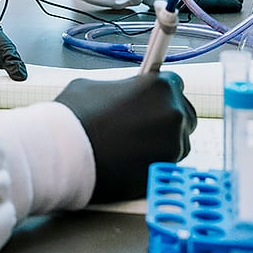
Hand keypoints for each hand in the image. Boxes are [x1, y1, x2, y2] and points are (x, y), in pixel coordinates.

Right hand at [54, 71, 196, 203]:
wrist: (70, 154)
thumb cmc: (77, 117)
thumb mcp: (94, 86)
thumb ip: (119, 88)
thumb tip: (121, 94)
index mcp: (159, 86)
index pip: (174, 84)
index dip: (158, 92)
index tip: (149, 98)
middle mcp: (173, 114)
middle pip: (182, 112)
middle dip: (164, 115)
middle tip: (139, 121)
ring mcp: (174, 144)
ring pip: (178, 139)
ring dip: (162, 138)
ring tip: (132, 141)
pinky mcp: (166, 169)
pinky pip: (168, 160)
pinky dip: (155, 158)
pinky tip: (132, 156)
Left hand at [185, 0, 244, 13]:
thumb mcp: (215, 2)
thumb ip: (229, 3)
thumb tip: (238, 6)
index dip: (239, 1)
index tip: (232, 8)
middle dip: (229, 2)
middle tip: (221, 8)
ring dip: (220, 2)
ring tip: (212, 7)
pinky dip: (212, 0)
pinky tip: (206, 4)